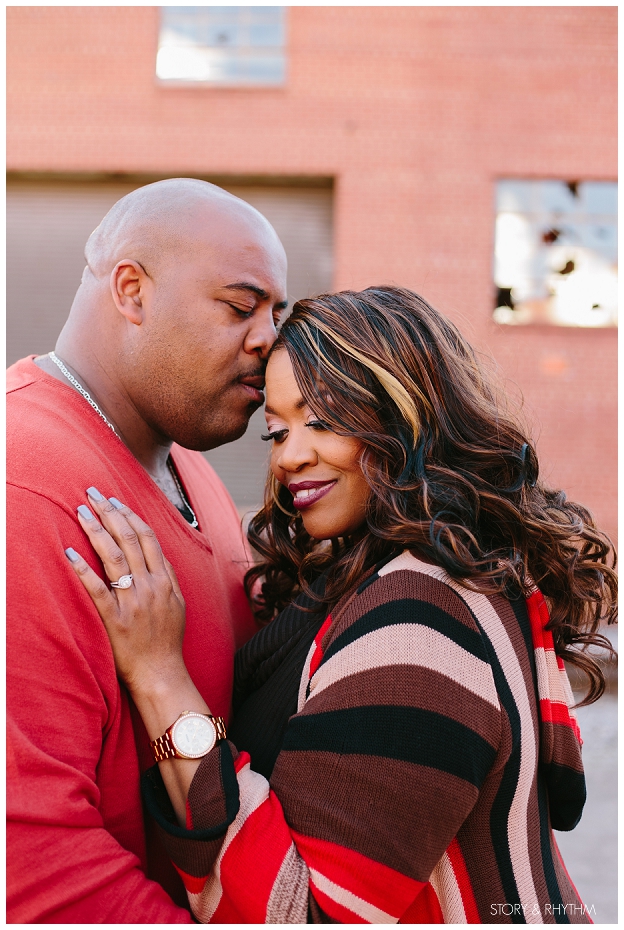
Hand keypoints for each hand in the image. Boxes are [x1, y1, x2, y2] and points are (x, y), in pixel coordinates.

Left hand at [65, 489, 187, 696]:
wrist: (162, 674)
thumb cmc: (166, 640)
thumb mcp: (177, 603)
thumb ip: (166, 576)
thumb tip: (154, 552)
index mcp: (165, 580)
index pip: (147, 537)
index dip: (130, 515)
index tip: (115, 500)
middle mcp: (150, 586)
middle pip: (129, 539)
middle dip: (110, 512)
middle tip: (93, 493)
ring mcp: (133, 602)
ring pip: (113, 557)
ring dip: (96, 530)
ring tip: (82, 511)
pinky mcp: (115, 620)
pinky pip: (97, 590)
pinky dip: (83, 570)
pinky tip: (69, 554)